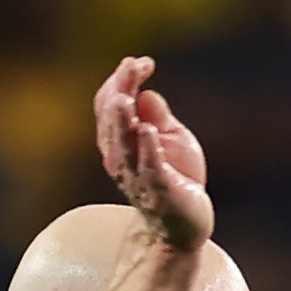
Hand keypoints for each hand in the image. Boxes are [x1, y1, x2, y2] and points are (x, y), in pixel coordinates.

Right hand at [94, 55, 211, 247]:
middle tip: (133, 66)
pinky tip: (148, 131)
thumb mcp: (171, 139)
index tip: (142, 62)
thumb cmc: (175, 179)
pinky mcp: (159, 193)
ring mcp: (137, 176)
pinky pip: (149, 169)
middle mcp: (121, 157)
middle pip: (112, 118)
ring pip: (122, 145)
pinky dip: (148, 150)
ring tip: (126, 98)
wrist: (180, 228)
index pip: (110, 103)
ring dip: (123, 120)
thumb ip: (158, 116)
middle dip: (120, 89)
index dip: (122, 79)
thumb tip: (147, 92)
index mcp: (120, 140)